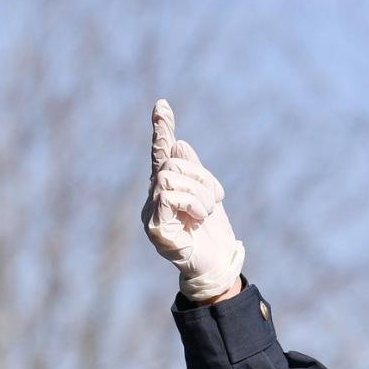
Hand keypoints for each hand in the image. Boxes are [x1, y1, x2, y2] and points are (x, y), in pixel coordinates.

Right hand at [142, 99, 244, 301]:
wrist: (217, 264)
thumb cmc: (212, 233)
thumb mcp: (209, 195)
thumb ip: (195, 172)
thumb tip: (180, 144)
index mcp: (168, 187)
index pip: (162, 154)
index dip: (162, 129)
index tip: (162, 105)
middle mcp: (154, 197)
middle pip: (172, 163)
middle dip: (201, 178)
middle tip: (214, 201)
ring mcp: (151, 213)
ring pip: (170, 177)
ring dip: (199, 192)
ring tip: (205, 213)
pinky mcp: (155, 228)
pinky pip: (169, 196)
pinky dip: (192, 202)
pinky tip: (199, 217)